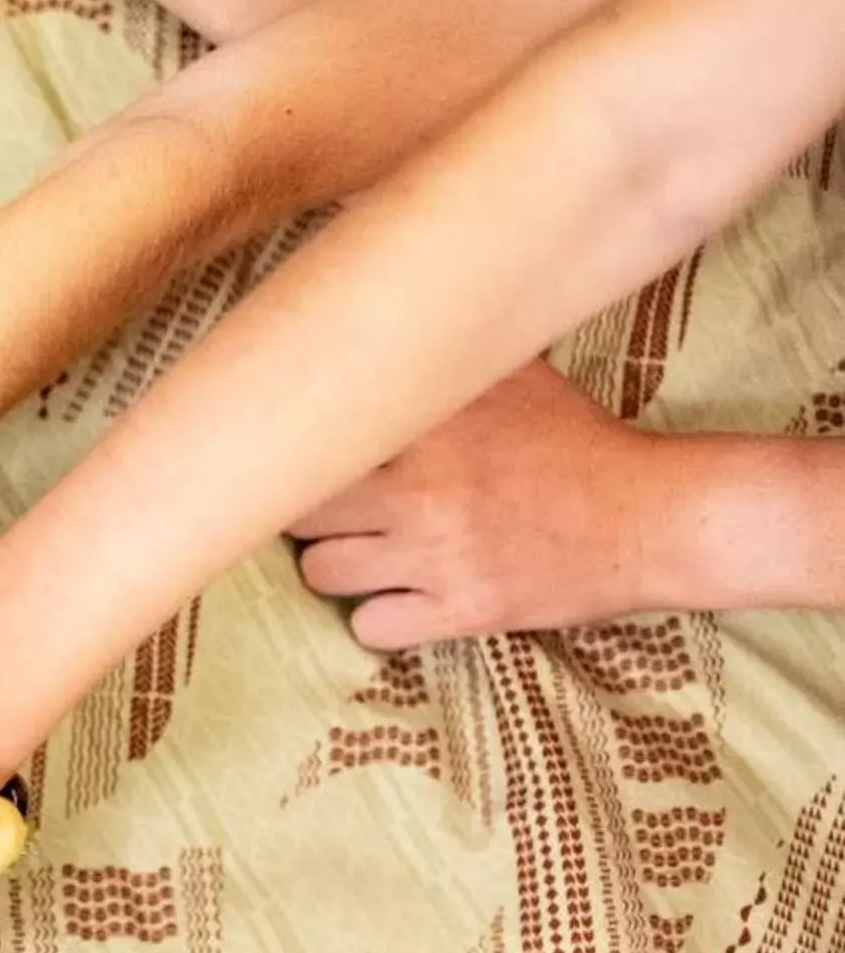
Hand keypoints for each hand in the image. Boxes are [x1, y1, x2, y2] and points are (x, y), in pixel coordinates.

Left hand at [287, 360, 662, 647]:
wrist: (650, 516)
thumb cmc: (580, 443)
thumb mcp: (518, 380)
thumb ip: (449, 363)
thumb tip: (394, 325)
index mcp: (431, 426)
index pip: (318, 439)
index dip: (304, 455)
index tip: (306, 461)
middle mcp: (423, 489)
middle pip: (301, 512)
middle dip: (312, 515)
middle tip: (339, 515)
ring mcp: (438, 554)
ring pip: (322, 573)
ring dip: (339, 568)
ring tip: (369, 558)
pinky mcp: (461, 610)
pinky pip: (369, 626)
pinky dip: (380, 619)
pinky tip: (403, 600)